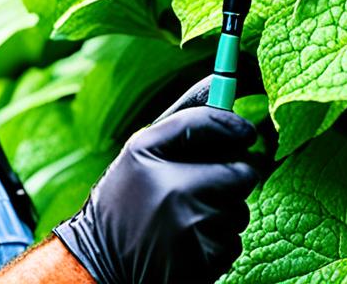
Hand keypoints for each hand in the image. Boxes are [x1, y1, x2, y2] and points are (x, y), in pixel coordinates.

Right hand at [53, 78, 258, 283]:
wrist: (100, 264)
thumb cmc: (127, 199)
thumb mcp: (142, 150)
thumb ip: (183, 117)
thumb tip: (221, 80)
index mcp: (148, 152)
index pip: (210, 123)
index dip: (234, 126)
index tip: (246, 133)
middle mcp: (172, 188)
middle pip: (242, 170)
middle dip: (234, 175)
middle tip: (205, 184)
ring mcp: (191, 227)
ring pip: (239, 208)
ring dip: (225, 211)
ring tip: (187, 217)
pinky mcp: (204, 259)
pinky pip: (233, 240)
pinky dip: (219, 241)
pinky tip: (190, 243)